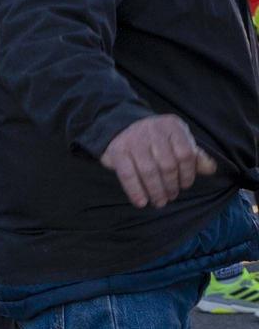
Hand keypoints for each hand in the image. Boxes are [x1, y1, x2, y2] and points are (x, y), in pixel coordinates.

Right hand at [99, 114, 216, 208]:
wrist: (123, 128)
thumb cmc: (158, 140)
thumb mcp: (178, 141)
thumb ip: (195, 155)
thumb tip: (210, 169)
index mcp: (172, 126)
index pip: (185, 154)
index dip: (188, 174)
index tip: (185, 186)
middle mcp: (152, 130)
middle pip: (167, 164)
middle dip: (170, 185)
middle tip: (171, 197)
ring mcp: (133, 140)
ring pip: (148, 171)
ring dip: (155, 191)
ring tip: (159, 202)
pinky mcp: (117, 150)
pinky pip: (127, 174)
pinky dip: (135, 191)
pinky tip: (141, 202)